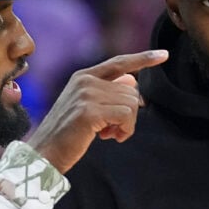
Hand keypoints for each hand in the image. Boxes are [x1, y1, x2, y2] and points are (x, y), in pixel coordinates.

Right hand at [27, 50, 168, 172]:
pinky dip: (125, 130)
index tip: (164, 55)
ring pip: (132, 104)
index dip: (143, 58)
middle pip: (132, 91)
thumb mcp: (88, 107)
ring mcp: (87, 94)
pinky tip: (111, 138)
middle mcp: (85, 80)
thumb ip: (108, 93)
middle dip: (129, 114)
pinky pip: (126, 116)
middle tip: (112, 130)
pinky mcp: (89, 111)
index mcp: (83, 76)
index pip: (120, 62)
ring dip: (127, 125)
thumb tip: (133, 81)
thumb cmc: (68, 134)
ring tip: (110, 134)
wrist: (45, 153)